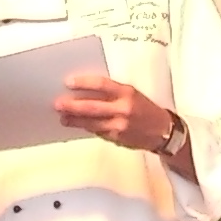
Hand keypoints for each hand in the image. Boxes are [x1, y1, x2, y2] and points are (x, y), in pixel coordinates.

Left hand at [53, 73, 174, 151]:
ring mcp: (120, 125)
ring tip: (63, 118)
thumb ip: (112, 92)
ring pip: (91, 122)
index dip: (84, 83)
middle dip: (72, 106)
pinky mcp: (117, 138)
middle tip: (58, 104)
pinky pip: (97, 131)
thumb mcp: (132, 94)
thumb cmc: (145, 109)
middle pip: (92, 106)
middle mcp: (123, 108)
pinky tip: (76, 125)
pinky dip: (86, 128)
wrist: (163, 131)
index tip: (69, 82)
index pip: (102, 85)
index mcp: (128, 93)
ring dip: (74, 120)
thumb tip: (86, 91)